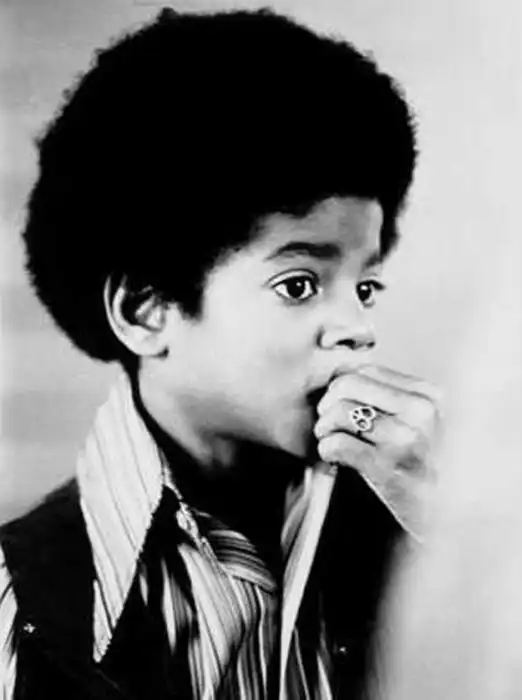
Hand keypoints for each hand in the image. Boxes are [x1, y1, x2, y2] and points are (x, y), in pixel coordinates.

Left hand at [314, 365, 441, 538]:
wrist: (453, 520)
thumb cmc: (432, 472)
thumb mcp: (427, 425)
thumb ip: (397, 401)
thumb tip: (345, 380)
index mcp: (430, 396)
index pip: (367, 370)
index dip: (342, 385)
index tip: (337, 402)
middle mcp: (421, 412)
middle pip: (348, 385)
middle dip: (327, 403)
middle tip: (326, 422)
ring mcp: (406, 439)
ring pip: (338, 412)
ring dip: (323, 428)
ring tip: (329, 440)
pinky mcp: (388, 468)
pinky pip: (337, 444)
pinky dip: (326, 450)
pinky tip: (334, 458)